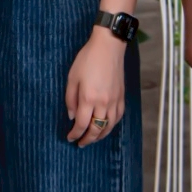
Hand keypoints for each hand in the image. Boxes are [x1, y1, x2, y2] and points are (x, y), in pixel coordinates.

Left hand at [66, 30, 126, 145]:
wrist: (108, 47)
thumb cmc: (87, 60)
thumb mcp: (72, 78)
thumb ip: (70, 99)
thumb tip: (72, 116)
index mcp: (88, 98)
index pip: (81, 124)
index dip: (75, 134)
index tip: (70, 138)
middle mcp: (103, 103)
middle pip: (96, 129)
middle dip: (88, 139)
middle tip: (81, 143)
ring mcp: (114, 101)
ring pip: (109, 126)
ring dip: (100, 136)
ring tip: (92, 139)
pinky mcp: (122, 97)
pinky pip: (117, 118)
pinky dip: (111, 126)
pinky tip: (106, 127)